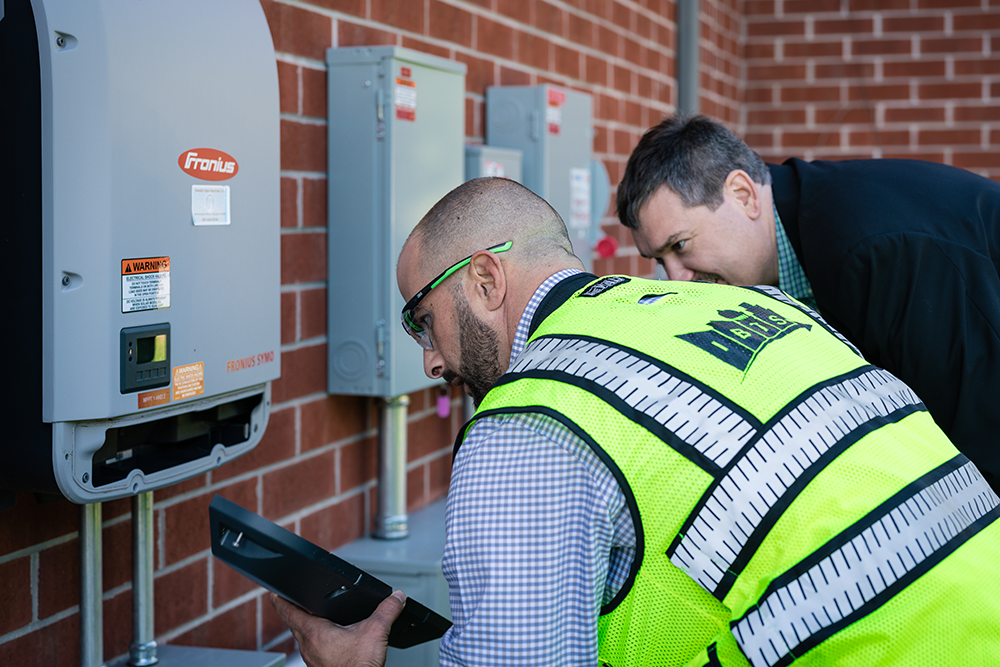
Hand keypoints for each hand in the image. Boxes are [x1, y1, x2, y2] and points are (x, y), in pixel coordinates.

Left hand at [270, 590, 405, 666]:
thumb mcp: (376, 632)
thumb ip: (387, 610)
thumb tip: (396, 597)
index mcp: (314, 631)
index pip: (287, 609)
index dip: (280, 597)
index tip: (274, 590)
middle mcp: (307, 646)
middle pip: (293, 622)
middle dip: (295, 609)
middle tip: (295, 598)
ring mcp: (311, 658)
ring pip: (302, 637)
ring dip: (305, 625)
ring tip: (314, 616)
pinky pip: (312, 649)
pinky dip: (316, 640)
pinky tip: (330, 640)